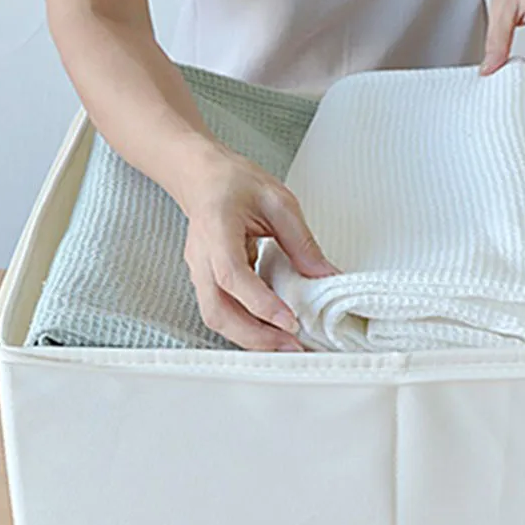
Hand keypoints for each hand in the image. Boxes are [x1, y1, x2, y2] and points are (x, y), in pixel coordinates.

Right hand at [179, 145, 337, 350]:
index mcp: (216, 229)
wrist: (201, 178)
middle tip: (293, 345)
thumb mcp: (278, 202)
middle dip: (255, 336)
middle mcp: (201, 257)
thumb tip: (325, 275)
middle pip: (217, 311)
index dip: (260, 303)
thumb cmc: (235, 183)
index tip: (290, 320)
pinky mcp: (206, 282)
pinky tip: (272, 331)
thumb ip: (301, 241)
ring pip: (216, 318)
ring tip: (286, 345)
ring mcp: (199, 272)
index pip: (232, 276)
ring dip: (250, 338)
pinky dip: (246, 328)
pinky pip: (222, 313)